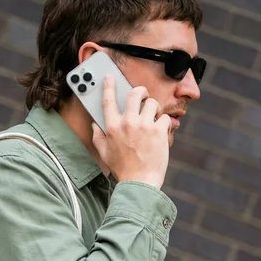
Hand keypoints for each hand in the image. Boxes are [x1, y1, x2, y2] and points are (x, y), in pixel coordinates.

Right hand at [92, 75, 170, 189]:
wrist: (140, 182)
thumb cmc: (122, 169)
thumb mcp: (104, 154)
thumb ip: (98, 137)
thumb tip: (95, 124)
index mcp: (112, 128)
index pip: (108, 100)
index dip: (108, 86)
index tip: (109, 77)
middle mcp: (127, 123)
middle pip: (135, 93)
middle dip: (140, 91)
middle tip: (143, 96)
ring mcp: (144, 126)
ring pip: (152, 103)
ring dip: (153, 109)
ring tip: (152, 121)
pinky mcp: (159, 131)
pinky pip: (164, 117)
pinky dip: (164, 124)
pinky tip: (160, 133)